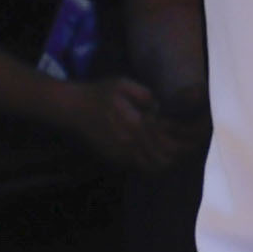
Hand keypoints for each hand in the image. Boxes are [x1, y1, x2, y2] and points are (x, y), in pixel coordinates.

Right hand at [53, 77, 177, 171]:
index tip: (178, 128)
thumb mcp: (122, 84)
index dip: (177, 136)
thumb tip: (158, 109)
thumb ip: (145, 94)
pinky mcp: (114, 159)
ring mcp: (121, 154)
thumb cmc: (98, 94)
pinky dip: (148, 162)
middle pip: (163, 158)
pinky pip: (138, 167)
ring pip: (152, 167)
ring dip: (162, 159)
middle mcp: (129, 144)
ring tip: (164, 146)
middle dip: (173, 150)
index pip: (166, 140)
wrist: (73, 109)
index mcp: (134, 124)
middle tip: (175, 139)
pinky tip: (149, 149)